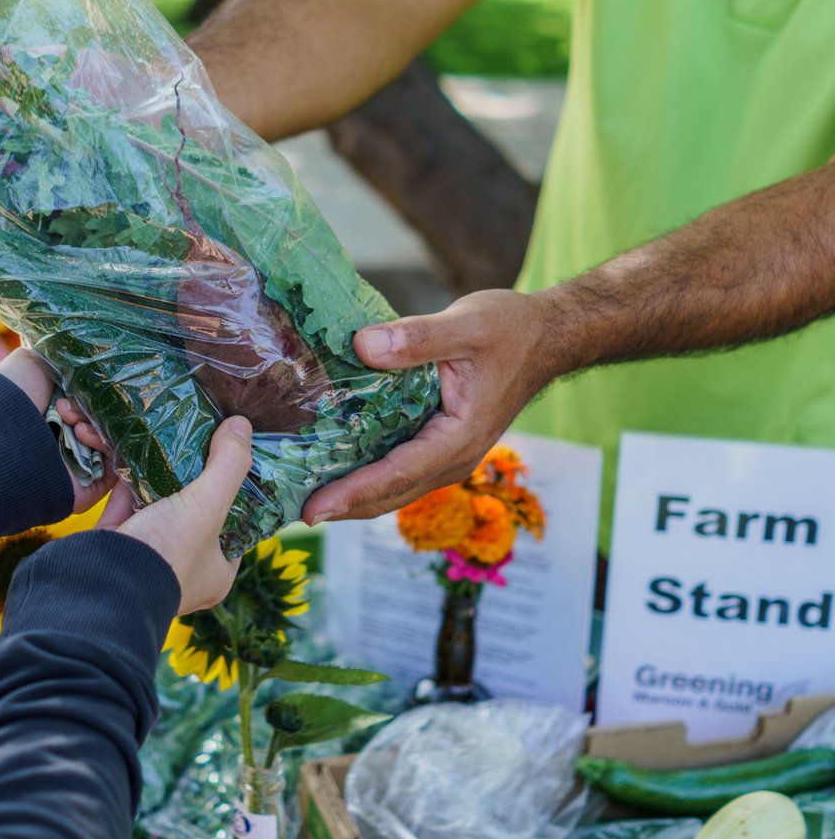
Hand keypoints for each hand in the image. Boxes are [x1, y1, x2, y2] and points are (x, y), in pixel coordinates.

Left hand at [0, 349, 115, 514]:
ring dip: (97, 424)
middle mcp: (70, 435)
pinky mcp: (93, 484)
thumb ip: (62, 354)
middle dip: (92, 407)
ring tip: (72, 423)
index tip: (71, 386)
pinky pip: (117, 463)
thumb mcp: (33, 359)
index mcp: (57, 409)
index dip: (90, 388)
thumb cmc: (9, 400)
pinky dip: (105, 444)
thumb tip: (88, 351)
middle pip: (105, 416)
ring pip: (113, 437)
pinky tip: (81, 435)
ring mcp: (82, 461)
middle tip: (66, 406)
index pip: (93, 396)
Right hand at [93, 416, 253, 614]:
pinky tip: (137, 448)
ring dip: (163, 475)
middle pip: (197, 512)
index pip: (237, 527)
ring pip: (161, 506)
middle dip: (196, 479)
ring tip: (172, 437)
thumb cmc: (166, 552)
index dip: (237, 493)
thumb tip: (242, 425)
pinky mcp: (119, 538)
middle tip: (202, 442)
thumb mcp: (207, 506)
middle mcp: (186, 566)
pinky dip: (132, 478)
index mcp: (216, 572)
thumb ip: (228, 465)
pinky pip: (129, 502)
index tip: (234, 459)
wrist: (98, 580)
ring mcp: (150, 553)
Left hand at [302, 289, 557, 523]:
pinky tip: (333, 467)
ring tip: (303, 499)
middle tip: (292, 513)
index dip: (353, 493)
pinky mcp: (439, 443)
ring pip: (394, 487)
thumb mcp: (466, 325)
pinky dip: (366, 475)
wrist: (546, 336)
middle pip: (390, 494)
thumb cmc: (510, 328)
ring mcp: (447, 454)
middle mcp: (453, 457)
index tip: (313, 508)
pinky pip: (399, 468)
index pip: (398, 474)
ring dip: (352, 497)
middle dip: (342, 507)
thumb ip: (417, 338)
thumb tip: (362, 347)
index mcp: (460, 438)